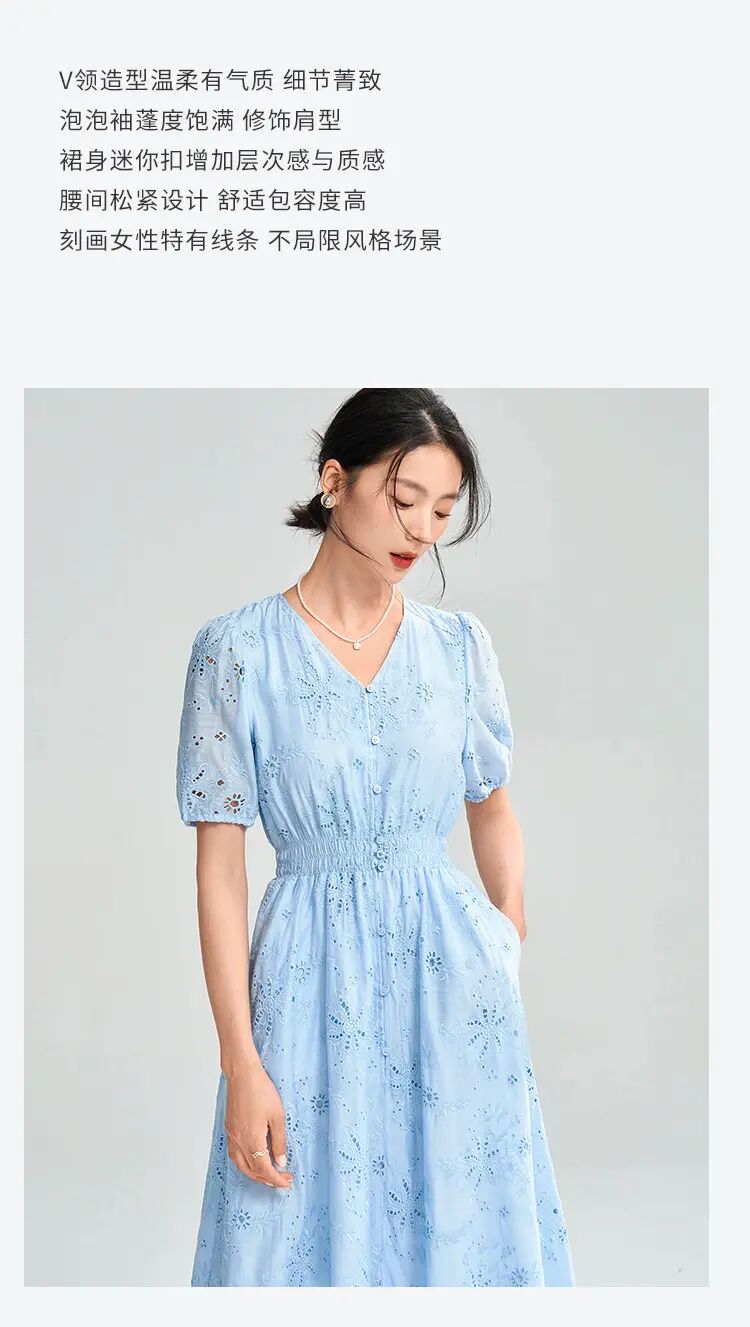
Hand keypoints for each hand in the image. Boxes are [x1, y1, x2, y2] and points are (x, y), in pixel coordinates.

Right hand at [224, 1059, 292, 1188]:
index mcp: (252, 1140)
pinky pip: (235, 1154)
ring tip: (269, 1175)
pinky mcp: (229, 1129)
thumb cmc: (261, 1091)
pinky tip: (252, 1161)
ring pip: (241, 1165)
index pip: (264, 1169)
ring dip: (255, 1174)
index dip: (276, 1179)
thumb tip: (280, 1162)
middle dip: (267, 1179)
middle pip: (252, 1170)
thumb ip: (279, 1141)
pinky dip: (244, 1163)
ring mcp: (232, 1136)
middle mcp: (239, 1142)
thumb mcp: (278, 1116)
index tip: (287, 1182)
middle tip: (282, 1180)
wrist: (242, 1074)